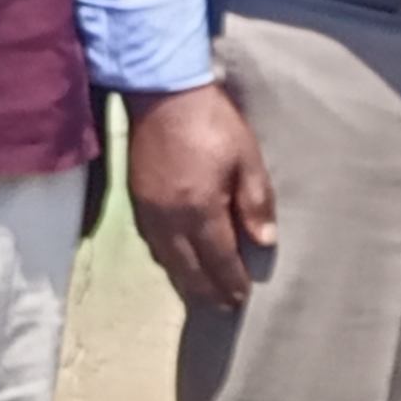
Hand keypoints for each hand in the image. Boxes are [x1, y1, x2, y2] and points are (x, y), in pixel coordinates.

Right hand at [131, 81, 279, 309]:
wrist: (163, 93)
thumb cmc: (213, 122)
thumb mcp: (247, 158)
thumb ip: (255, 202)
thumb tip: (264, 242)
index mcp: (200, 210)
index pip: (218, 260)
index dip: (231, 282)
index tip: (243, 298)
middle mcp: (170, 219)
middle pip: (189, 270)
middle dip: (208, 292)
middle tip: (225, 307)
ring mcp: (149, 212)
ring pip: (167, 261)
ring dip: (186, 282)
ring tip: (204, 294)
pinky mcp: (137, 200)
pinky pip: (152, 244)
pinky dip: (168, 261)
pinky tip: (178, 263)